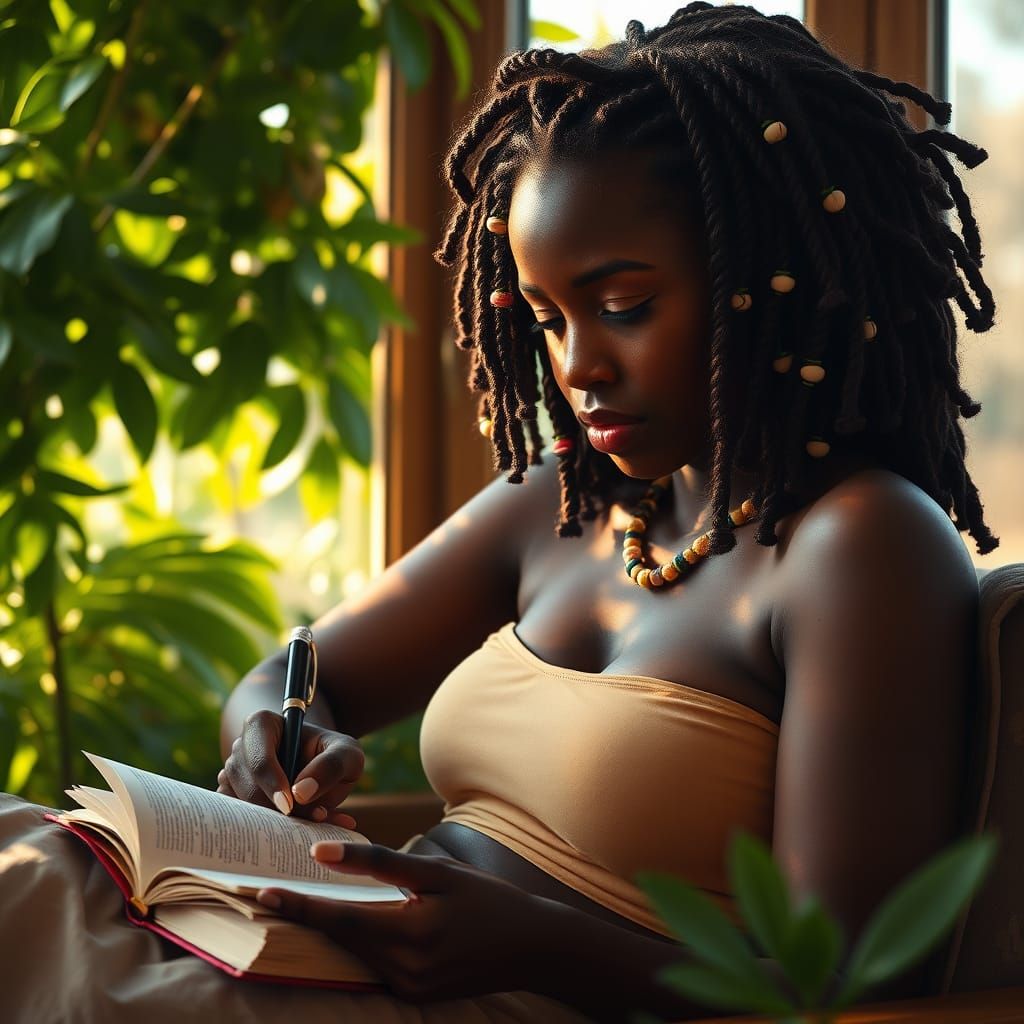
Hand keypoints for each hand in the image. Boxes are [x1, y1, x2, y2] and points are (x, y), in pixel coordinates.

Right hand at [217, 711, 363, 825]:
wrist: (323, 770)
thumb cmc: (334, 755)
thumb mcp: (347, 753)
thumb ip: (331, 765)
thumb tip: (301, 792)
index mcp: (262, 725)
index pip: (259, 758)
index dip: (272, 784)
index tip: (289, 807)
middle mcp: (241, 749)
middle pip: (247, 785)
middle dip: (275, 809)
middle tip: (307, 821)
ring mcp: (232, 776)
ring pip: (240, 807)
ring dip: (273, 823)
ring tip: (311, 825)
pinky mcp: (233, 801)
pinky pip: (239, 823)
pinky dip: (265, 833)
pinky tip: (297, 835)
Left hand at [256, 842, 553, 1002]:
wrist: (531, 946)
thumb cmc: (486, 898)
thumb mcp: (437, 872)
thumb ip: (380, 863)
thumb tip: (325, 852)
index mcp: (410, 933)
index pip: (338, 919)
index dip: (296, 905)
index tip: (260, 892)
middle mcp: (404, 969)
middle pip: (340, 939)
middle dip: (305, 916)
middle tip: (268, 892)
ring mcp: (410, 989)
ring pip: (354, 954)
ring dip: (330, 930)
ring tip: (299, 902)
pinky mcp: (415, 996)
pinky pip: (374, 966)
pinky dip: (358, 943)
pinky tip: (348, 922)